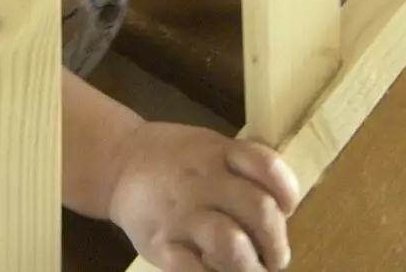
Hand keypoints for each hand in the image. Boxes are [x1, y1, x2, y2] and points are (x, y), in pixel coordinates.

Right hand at [107, 122, 300, 270]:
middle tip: (276, 258)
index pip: (266, 165)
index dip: (287, 190)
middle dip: (276, 242)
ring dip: (251, 267)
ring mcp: (182, 215)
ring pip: (231, 244)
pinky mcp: (161, 245)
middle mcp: (204, 182)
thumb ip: (243, 168)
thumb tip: (280, 206)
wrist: (118, 164)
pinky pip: (193, 271)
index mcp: (219, 154)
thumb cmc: (174, 159)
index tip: (287, 208)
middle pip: (258, 210)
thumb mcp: (209, 146)